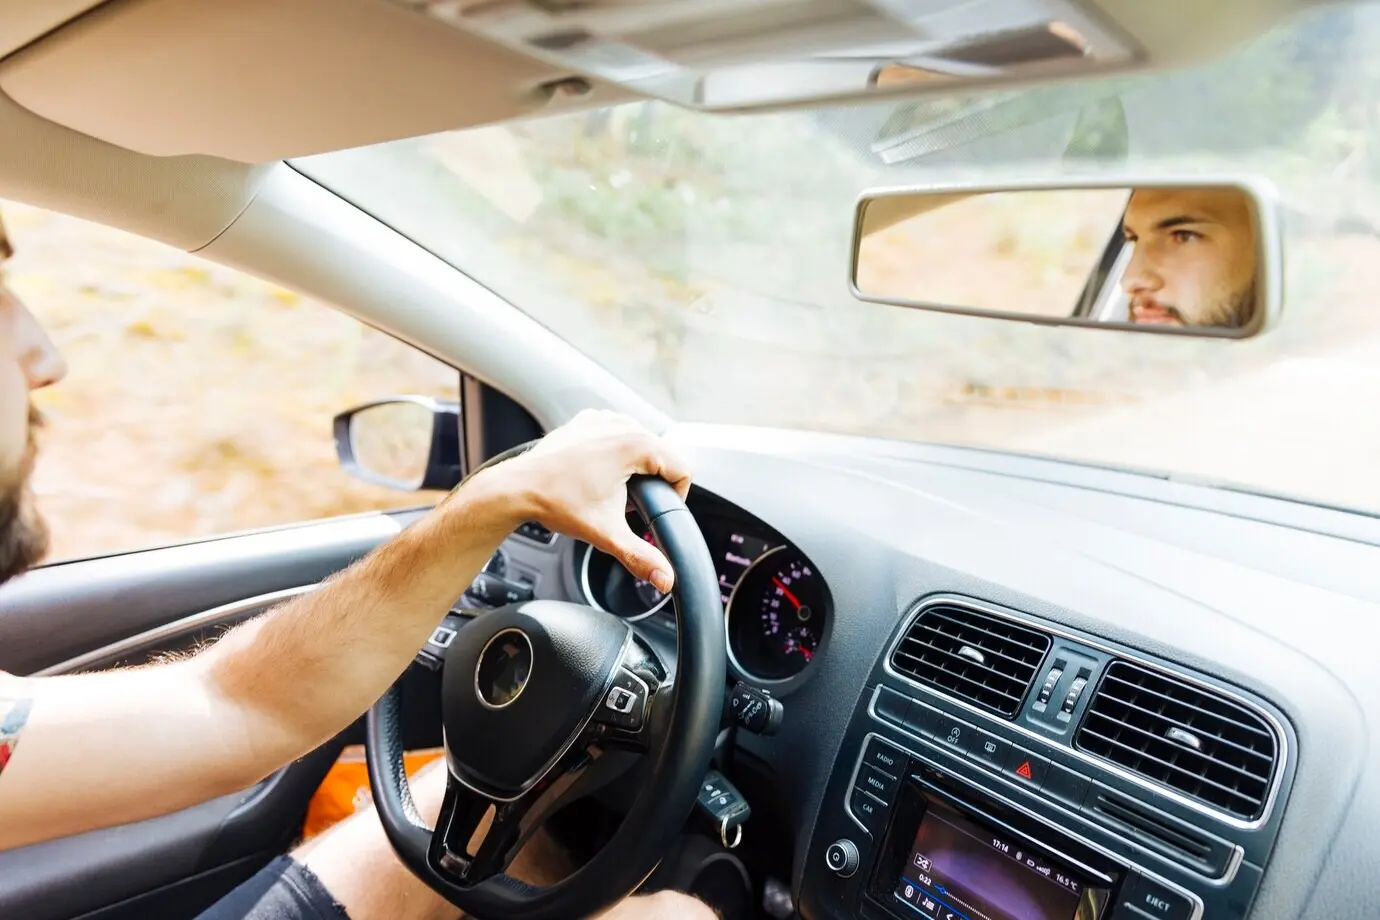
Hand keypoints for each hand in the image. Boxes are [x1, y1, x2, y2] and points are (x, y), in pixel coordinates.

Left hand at [488, 411, 691, 593]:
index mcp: (636, 444)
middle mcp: (622, 424)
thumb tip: (665, 579)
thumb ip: (641, 556)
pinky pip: (617, 435)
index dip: (673, 497)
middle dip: (651, 484)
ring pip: (640, 445)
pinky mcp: (587, 421)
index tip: (650, 512)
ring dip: (634, 468)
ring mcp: (603, 419)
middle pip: (662, 457)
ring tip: (611, 490)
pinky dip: (614, 454)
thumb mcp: (606, 533)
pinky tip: (598, 473)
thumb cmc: (556, 501)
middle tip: (626, 505)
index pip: (682, 469)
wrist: (518, 488)